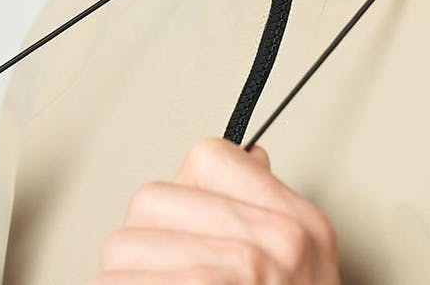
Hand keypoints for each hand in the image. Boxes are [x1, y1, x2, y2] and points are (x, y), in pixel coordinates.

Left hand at [92, 136, 340, 282]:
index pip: (206, 156)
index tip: (181, 231)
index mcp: (302, 224)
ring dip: (122, 279)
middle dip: (142, 241)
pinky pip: (124, 283)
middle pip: (152, 199)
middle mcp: (279, 244)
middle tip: (158, 274)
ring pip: (124, 247)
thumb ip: (272, 207)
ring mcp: (245, 274)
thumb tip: (251, 156)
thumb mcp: (306, 265)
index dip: (181, 194)